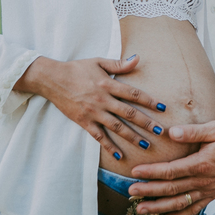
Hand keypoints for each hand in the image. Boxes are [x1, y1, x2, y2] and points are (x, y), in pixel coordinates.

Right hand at [14, 55, 168, 160]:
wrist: (52, 79)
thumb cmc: (77, 68)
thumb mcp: (99, 61)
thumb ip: (119, 63)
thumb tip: (138, 58)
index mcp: (108, 84)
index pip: (133, 94)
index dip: (149, 101)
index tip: (162, 108)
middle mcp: (103, 100)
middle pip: (129, 113)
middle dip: (146, 123)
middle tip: (161, 131)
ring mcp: (93, 112)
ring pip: (117, 127)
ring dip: (132, 137)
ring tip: (146, 144)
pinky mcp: (84, 122)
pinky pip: (98, 137)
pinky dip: (109, 147)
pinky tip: (119, 156)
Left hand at [128, 120, 214, 214]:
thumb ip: (193, 132)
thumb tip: (170, 132)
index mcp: (202, 164)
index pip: (171, 170)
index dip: (152, 172)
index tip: (135, 172)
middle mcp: (204, 181)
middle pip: (171, 189)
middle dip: (149, 192)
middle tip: (130, 193)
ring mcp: (208, 190)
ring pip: (180, 203)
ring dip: (159, 208)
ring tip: (141, 211)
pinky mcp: (213, 195)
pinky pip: (193, 209)